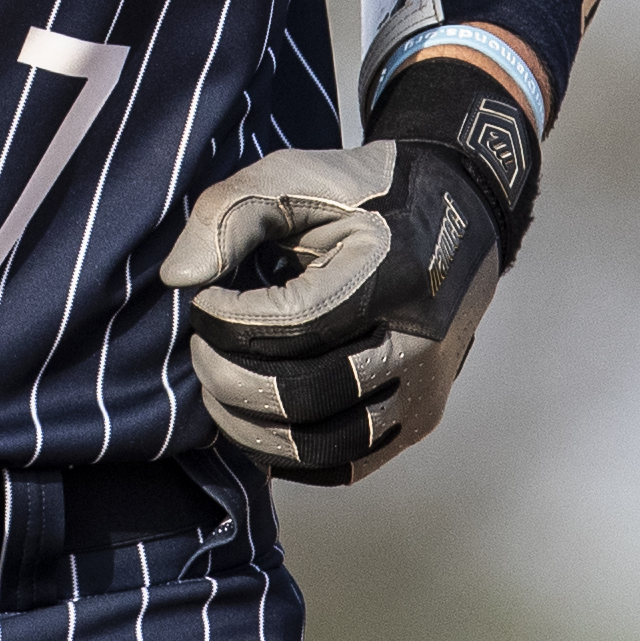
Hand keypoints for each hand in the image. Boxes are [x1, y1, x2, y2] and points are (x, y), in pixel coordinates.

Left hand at [156, 62, 540, 484]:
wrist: (461, 212)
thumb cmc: (368, 194)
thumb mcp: (297, 175)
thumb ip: (231, 213)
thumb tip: (178, 277)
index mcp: (396, 274)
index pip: (294, 325)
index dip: (229, 322)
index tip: (203, 300)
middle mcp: (418, 343)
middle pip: (302, 396)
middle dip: (229, 378)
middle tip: (202, 348)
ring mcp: (423, 391)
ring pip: (319, 444)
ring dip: (248, 424)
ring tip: (221, 383)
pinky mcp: (418, 421)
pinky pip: (341, 465)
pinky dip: (284, 453)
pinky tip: (254, 415)